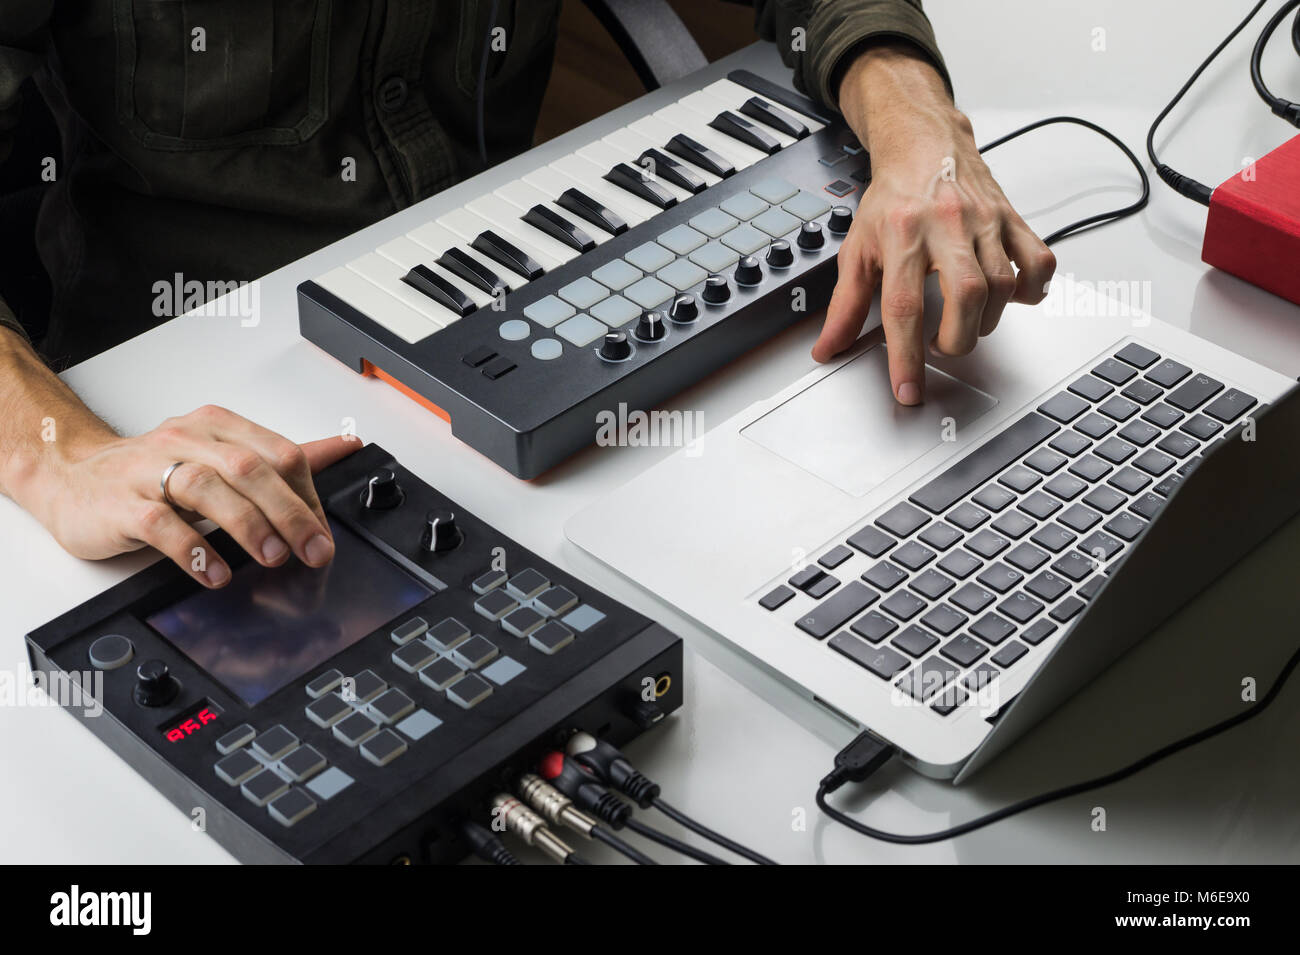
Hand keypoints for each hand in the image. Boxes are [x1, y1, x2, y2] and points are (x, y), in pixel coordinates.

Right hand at [33, 405, 358, 586]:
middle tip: (312, 550)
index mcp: (216, 427)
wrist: (72, 477)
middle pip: (248, 469)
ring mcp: (149, 471)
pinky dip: (193, 550)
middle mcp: (184, 441)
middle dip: (289, 513)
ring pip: (206, 488)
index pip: (277, 454)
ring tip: (272, 557)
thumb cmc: (152, 470)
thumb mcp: (219, 454)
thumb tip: (343, 448)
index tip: (322, 534)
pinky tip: (214, 572)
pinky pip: (159, 524)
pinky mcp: (121, 504)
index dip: (306, 496)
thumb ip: (280, 456)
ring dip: (247, 525)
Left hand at [816, 42, 1056, 403]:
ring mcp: (984, 221)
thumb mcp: (857, 250)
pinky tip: (1011, 300)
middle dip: (956, 338)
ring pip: (1003, 283)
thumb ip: (844, 305)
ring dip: (986, 320)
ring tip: (964, 325)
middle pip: (966, 294)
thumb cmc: (892, 199)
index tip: (908, 390)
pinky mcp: (1011, 219)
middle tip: (941, 347)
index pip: (903, 306)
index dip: (905, 356)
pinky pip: (1039, 259)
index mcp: (901, 234)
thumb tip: (828, 348)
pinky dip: (1032, 289)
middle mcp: (946, 225)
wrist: (923, 144)